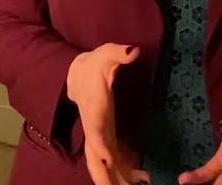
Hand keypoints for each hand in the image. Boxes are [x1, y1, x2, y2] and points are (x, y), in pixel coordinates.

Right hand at [66, 43, 149, 184]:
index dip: (100, 145)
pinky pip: (113, 161)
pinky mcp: (106, 138)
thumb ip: (119, 52)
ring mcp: (99, 136)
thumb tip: (134, 50)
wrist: (78, 75)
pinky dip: (124, 173)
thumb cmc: (94, 64)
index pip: (94, 131)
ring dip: (116, 181)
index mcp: (94, 110)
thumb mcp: (106, 53)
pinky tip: (143, 179)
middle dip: (104, 177)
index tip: (107, 160)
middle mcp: (94, 129)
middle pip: (94, 159)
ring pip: (102, 166)